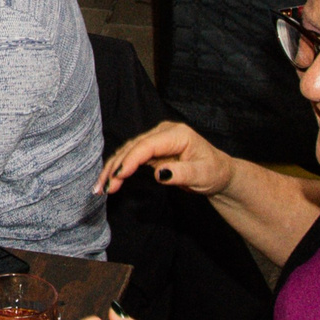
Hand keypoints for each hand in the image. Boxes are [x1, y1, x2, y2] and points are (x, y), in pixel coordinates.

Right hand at [96, 121, 234, 197]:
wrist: (219, 173)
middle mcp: (163, 132)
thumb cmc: (214, 173)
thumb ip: (181, 174)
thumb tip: (159, 174)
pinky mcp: (151, 149)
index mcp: (176, 134)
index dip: (130, 160)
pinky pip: (131, 157)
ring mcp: (156, 140)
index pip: (146, 145)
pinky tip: (109, 180)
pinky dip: (119, 169)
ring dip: (113, 169)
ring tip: (100, 187)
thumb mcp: (203, 176)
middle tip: (103, 187)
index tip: (117, 176)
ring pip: (127, 152)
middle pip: (132, 147)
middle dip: (115, 167)